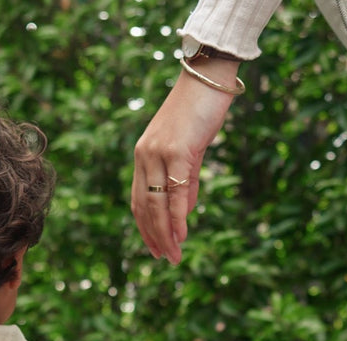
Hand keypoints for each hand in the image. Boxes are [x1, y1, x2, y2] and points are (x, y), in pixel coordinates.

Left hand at [131, 61, 240, 264]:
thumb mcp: (189, 149)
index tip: (155, 248)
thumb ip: (185, 180)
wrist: (208, 76)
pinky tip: (181, 233)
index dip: (145, 228)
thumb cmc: (200, 110)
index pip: (138, 201)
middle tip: (165, 259)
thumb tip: (184, 210)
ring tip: (173, 254)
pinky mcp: (175, 150)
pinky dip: (178, 215)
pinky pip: (175, 191)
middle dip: (154, 237)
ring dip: (165, 233)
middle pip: (144, 207)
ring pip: (157, 203)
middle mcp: (144, 156)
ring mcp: (157, 153)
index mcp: (143, 156)